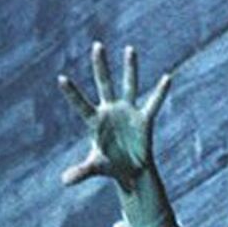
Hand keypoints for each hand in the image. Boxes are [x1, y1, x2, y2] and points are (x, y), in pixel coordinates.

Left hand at [56, 39, 171, 190]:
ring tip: (129, 49)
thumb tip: (64, 181)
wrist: (130, 171)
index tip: (60, 78)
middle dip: (100, 66)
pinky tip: (167, 78)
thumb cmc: (109, 166)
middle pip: (104, 84)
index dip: (71, 93)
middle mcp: (110, 111)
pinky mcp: (143, 119)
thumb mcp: (95, 168)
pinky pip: (153, 104)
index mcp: (95, 121)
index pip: (81, 104)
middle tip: (97, 45)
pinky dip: (160, 93)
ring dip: (129, 68)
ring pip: (129, 85)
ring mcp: (127, 112)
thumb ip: (80, 172)